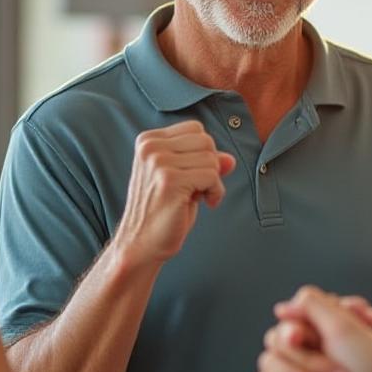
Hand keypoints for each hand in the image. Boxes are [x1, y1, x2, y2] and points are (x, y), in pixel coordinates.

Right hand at [111, 120, 236, 266]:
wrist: (141, 243)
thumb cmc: (163, 210)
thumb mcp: (184, 179)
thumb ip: (204, 163)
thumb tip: (230, 159)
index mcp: (148, 140)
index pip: (195, 128)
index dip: (204, 152)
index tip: (196, 174)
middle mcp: (150, 147)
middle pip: (205, 141)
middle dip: (211, 165)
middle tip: (200, 188)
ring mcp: (158, 162)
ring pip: (211, 159)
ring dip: (214, 181)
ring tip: (200, 197)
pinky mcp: (170, 180)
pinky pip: (211, 176)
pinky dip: (216, 192)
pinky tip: (205, 203)